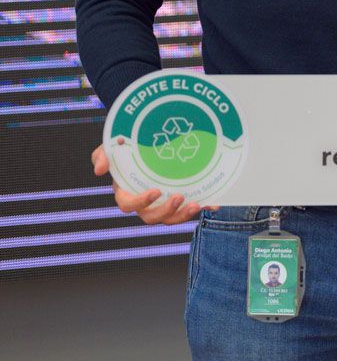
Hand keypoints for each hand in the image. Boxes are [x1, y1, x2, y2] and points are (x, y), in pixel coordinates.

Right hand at [92, 140, 208, 224]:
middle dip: (166, 211)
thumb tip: (99, 170)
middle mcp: (144, 203)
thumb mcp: (110, 147)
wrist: (146, 142)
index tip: (155, 191)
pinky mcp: (179, 199)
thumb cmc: (125, 148)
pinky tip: (214, 204)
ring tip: (196, 204)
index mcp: (126, 193)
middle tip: (179, 197)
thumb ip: (102, 156)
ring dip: (183, 215)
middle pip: (152, 217)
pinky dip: (202, 207)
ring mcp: (162, 203)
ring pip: (171, 218)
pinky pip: (189, 208)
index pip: (128, 205)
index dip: (141, 202)